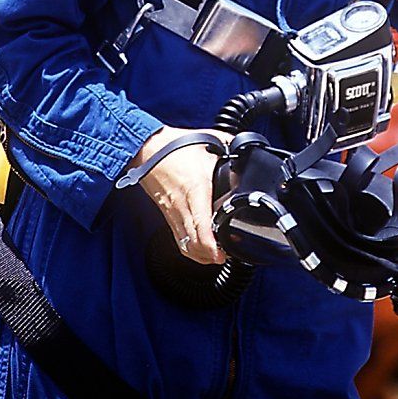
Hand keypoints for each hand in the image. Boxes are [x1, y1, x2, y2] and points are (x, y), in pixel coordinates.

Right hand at [128, 125, 232, 264]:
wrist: (148, 149)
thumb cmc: (175, 146)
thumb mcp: (208, 142)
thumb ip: (231, 147)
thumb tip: (249, 150)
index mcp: (196, 188)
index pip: (201, 223)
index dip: (210, 244)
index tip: (222, 253)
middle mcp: (183, 205)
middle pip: (194, 242)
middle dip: (210, 255)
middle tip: (227, 256)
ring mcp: (173, 212)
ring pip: (186, 245)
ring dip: (201, 255)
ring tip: (217, 256)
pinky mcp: (167, 215)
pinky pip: (179, 240)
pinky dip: (190, 250)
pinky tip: (201, 250)